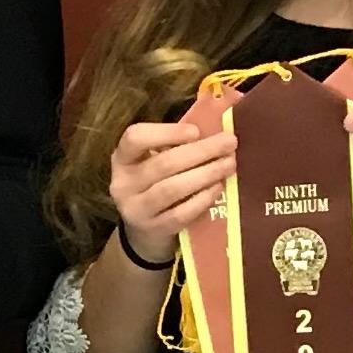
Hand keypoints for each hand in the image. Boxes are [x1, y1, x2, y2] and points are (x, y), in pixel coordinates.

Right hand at [105, 113, 232, 257]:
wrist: (145, 231)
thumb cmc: (156, 184)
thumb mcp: (154, 160)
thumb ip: (176, 142)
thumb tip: (216, 120)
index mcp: (123, 159)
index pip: (135, 138)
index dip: (166, 132)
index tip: (196, 131)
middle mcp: (124, 184)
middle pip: (163, 164)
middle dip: (201, 151)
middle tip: (230, 142)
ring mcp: (136, 210)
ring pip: (172, 189)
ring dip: (205, 174)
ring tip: (229, 164)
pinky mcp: (153, 230)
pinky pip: (180, 214)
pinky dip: (202, 199)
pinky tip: (218, 188)